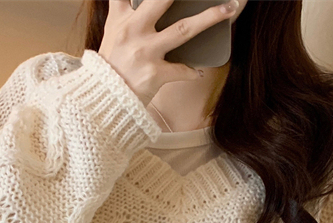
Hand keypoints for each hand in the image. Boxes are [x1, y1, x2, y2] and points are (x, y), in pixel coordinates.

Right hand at [99, 0, 239, 107]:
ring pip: (183, 29)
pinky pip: (181, 70)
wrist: (103, 102)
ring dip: (209, 18)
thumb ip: (122, 11)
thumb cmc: (111, 67)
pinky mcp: (154, 74)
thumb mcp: (111, 34)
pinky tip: (198, 71)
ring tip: (228, 9)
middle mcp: (133, 31)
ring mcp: (145, 52)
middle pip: (162, 0)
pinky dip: (192, 71)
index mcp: (120, 19)